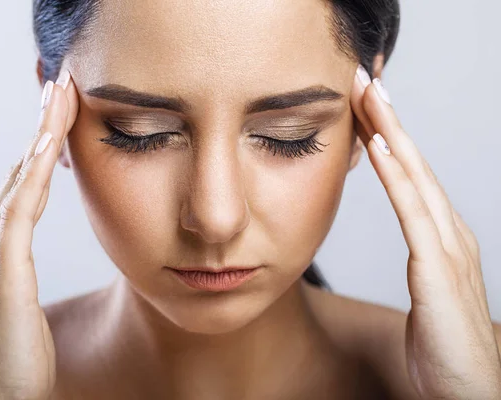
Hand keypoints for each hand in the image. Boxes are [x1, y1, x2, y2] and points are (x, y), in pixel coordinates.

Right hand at [0, 69, 78, 399]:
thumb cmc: (17, 357)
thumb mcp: (19, 302)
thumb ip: (19, 268)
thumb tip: (23, 243)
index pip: (17, 188)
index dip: (39, 150)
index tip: (62, 116)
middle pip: (16, 175)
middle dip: (40, 130)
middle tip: (62, 89)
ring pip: (18, 184)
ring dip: (39, 139)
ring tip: (60, 99)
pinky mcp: (1, 277)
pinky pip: (19, 215)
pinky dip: (33, 177)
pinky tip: (50, 147)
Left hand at [351, 65, 500, 398]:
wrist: (468, 394)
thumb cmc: (444, 348)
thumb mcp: (426, 293)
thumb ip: (422, 260)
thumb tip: (411, 239)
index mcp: (442, 238)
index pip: (411, 177)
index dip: (389, 137)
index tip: (366, 105)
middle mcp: (449, 234)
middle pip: (414, 165)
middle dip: (389, 120)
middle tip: (366, 80)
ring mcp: (447, 248)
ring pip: (414, 177)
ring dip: (390, 132)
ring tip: (369, 95)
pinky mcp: (437, 270)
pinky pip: (411, 213)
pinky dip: (395, 176)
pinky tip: (378, 147)